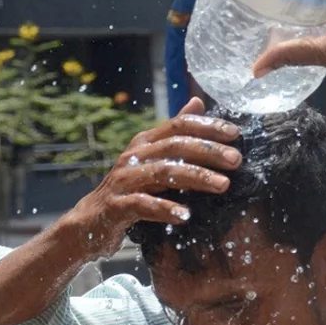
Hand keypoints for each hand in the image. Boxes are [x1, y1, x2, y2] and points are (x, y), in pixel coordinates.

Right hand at [66, 97, 241, 258]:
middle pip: (174, 146)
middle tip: (236, 160)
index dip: (207, 126)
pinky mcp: (116, 206)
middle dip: (208, 151)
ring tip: (222, 185)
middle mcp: (133, 157)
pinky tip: (186, 215)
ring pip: (162, 173)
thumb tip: (197, 102)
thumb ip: (174, 133)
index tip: (235, 134)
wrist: (90, 222)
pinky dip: (165, 209)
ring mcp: (123, 181)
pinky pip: (143, 205)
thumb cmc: (128, 190)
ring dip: (195, 177)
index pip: (178, 125)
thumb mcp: (151, 159)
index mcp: (144, 143)